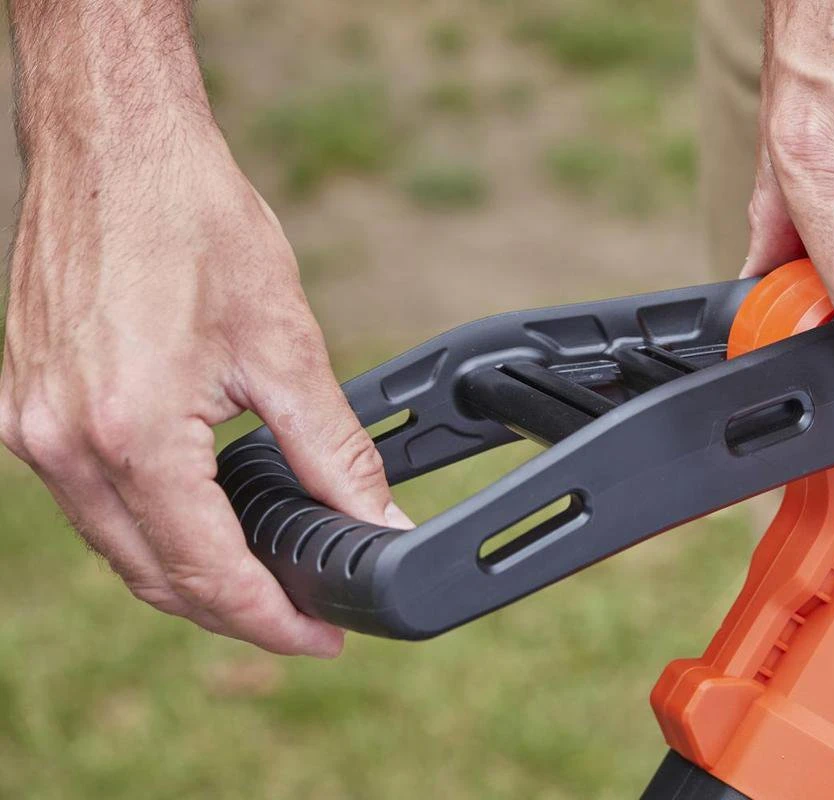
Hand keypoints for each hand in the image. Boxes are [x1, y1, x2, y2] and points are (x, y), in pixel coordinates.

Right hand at [0, 119, 410, 656]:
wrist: (117, 144)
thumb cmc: (191, 220)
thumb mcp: (285, 345)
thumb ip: (332, 450)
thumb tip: (375, 519)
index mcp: (128, 434)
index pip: (206, 571)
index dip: (270, 619)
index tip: (320, 637)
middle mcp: (62, 444)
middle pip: (154, 576)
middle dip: (232, 610)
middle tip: (304, 617)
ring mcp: (31, 428)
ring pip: (118, 547)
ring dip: (189, 575)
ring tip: (265, 579)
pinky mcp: (25, 407)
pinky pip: (93, 502)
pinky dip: (149, 528)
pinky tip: (203, 522)